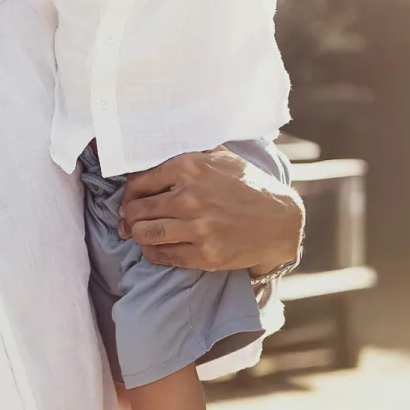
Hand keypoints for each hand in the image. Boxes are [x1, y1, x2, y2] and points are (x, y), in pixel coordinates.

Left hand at [120, 147, 302, 275]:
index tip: (132, 199)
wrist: (280, 221)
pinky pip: (161, 255)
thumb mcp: (222, 159)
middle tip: (132, 218)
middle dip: (130, 215)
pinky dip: (152, 252)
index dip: (129, 193)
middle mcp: (190, 197)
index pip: (138, 182)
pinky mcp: (204, 254)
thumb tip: (154, 154)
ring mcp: (197, 228)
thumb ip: (190, 154)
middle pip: (136, 209)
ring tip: (142, 232)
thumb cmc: (248, 186)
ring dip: (138, 234)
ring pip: (143, 233)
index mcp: (190, 167)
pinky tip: (156, 247)